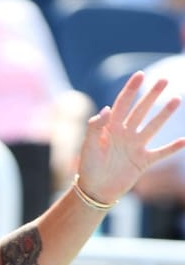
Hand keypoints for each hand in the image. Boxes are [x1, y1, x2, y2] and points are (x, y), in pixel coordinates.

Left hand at [76, 71, 184, 202]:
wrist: (95, 190)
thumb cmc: (88, 167)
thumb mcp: (89, 145)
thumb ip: (95, 127)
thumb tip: (106, 108)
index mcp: (110, 128)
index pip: (122, 104)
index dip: (130, 90)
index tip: (140, 75)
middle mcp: (125, 134)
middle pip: (141, 111)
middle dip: (151, 96)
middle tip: (164, 80)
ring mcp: (135, 147)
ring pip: (153, 127)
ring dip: (164, 114)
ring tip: (176, 100)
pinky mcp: (143, 161)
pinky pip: (161, 153)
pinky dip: (172, 148)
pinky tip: (184, 140)